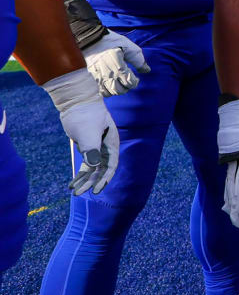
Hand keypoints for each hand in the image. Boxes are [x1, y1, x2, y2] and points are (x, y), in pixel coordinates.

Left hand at [41, 68, 120, 194]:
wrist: (75, 101)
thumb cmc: (84, 115)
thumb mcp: (88, 132)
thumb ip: (91, 149)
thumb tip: (94, 165)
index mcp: (111, 143)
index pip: (111, 166)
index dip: (104, 179)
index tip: (95, 190)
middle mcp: (106, 147)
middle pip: (101, 170)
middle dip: (91, 182)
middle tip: (79, 194)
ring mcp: (97, 147)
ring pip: (93, 168)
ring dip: (84, 179)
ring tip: (73, 191)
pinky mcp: (87, 146)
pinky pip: (86, 163)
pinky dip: (80, 173)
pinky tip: (72, 182)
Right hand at [83, 30, 149, 96]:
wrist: (92, 38)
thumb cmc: (112, 41)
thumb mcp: (130, 48)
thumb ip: (139, 61)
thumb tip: (147, 70)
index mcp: (119, 67)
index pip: (130, 83)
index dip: (135, 82)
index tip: (136, 78)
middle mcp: (109, 74)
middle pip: (120, 91)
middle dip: (126, 88)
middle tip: (128, 82)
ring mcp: (99, 76)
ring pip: (109, 92)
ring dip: (117, 91)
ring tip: (120, 84)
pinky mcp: (93, 76)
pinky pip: (100, 90)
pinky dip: (106, 91)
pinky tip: (110, 86)